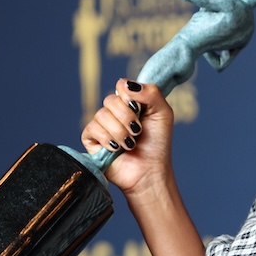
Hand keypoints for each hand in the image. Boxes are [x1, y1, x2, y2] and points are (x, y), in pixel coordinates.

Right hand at [80, 78, 173, 198]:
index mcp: (130, 103)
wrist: (150, 171)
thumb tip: (126, 84)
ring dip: (121, 131)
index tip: (141, 110)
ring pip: (102, 115)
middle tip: (138, 131)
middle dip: (128, 117)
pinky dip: (108, 139)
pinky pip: (93, 129)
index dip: (131, 97)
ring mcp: (102, 125)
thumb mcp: (163, 113)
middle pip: (110, 100)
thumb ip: (151, 92)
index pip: (121, 85)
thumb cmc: (158, 143)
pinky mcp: (91, 140)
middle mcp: (114, 112)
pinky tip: (117, 149)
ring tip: (130, 144)